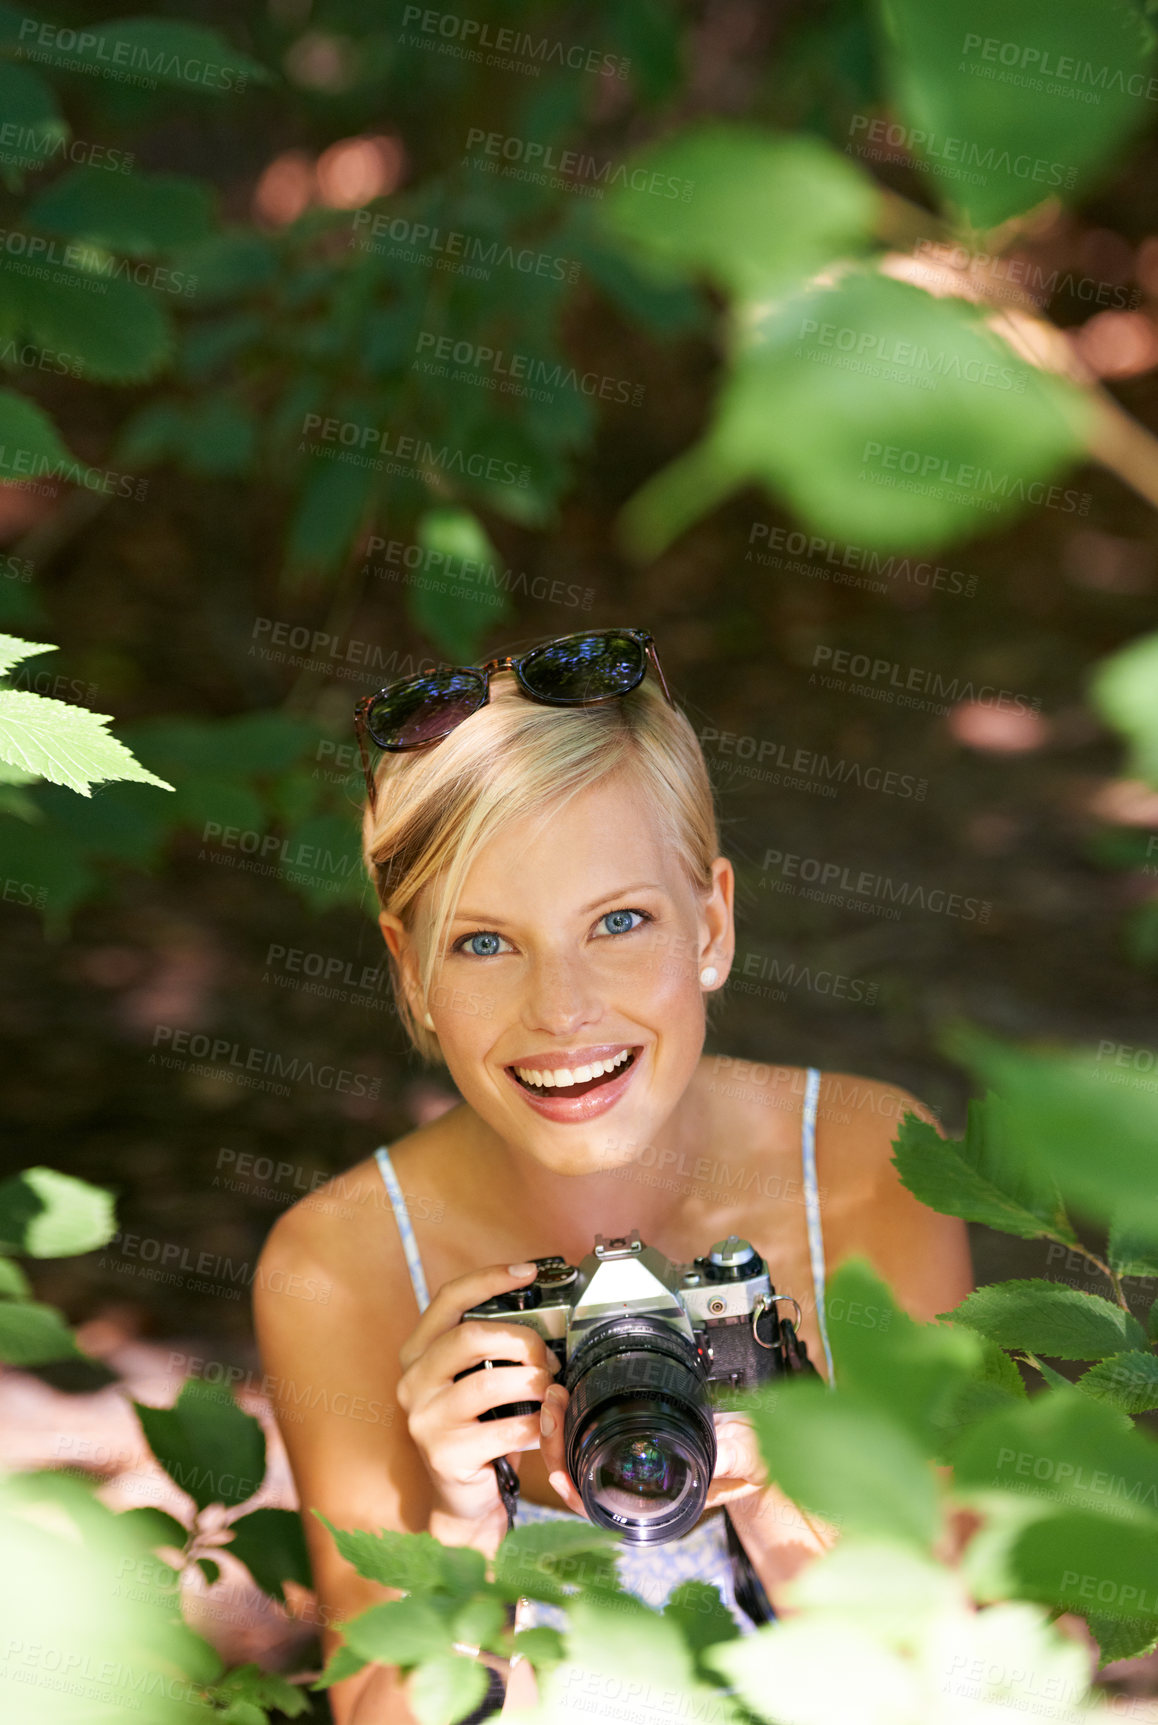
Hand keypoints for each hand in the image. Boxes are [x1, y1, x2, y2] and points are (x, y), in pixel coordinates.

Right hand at [395, 1262, 561, 1535]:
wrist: (464, 1498)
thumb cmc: (480, 1427)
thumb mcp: (478, 1378)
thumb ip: (494, 1347)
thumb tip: (546, 1316)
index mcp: (419, 1352)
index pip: (449, 1298)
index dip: (490, 1279)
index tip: (528, 1271)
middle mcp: (413, 1381)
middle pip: (471, 1336)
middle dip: (522, 1340)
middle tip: (547, 1358)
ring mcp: (425, 1420)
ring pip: (490, 1382)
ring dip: (534, 1383)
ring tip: (549, 1393)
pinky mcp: (446, 1455)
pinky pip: (507, 1429)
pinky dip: (538, 1424)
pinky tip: (545, 1426)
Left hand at [537, 1391, 767, 1518]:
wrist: (751, 1452)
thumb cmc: (748, 1465)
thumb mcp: (744, 1460)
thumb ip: (730, 1459)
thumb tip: (714, 1455)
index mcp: (657, 1504)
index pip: (604, 1509)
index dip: (576, 1496)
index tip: (559, 1474)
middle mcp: (636, 1489)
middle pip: (577, 1477)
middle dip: (555, 1444)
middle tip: (553, 1407)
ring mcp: (628, 1466)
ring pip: (577, 1457)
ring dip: (559, 1428)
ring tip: (555, 1397)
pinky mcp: (629, 1441)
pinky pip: (590, 1437)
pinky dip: (574, 1419)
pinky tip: (569, 1398)